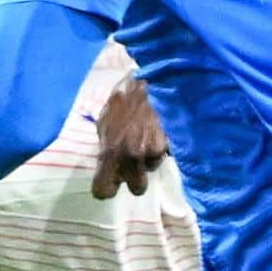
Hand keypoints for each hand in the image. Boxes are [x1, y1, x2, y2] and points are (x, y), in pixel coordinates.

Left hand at [90, 74, 168, 198]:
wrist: (151, 80)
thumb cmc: (123, 99)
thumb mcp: (105, 120)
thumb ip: (105, 144)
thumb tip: (106, 159)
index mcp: (109, 152)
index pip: (103, 190)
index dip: (106, 189)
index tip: (110, 184)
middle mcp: (129, 157)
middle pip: (137, 189)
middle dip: (136, 179)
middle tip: (133, 164)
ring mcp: (150, 152)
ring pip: (153, 169)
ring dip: (149, 159)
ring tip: (146, 136)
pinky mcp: (168, 145)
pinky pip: (163, 155)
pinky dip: (161, 146)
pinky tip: (158, 130)